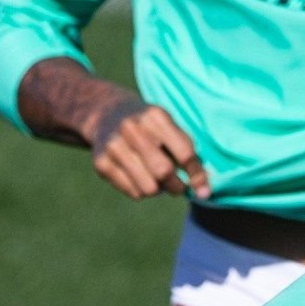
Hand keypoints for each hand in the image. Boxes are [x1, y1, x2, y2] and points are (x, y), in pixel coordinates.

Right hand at [84, 94, 207, 200]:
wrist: (106, 113)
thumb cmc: (149, 127)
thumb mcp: (169, 128)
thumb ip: (189, 155)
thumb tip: (203, 191)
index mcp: (155, 116)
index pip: (184, 152)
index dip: (197, 175)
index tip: (202, 188)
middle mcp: (132, 128)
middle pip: (164, 171)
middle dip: (176, 186)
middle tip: (178, 186)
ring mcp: (113, 145)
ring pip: (148, 188)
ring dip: (158, 191)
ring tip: (157, 180)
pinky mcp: (101, 162)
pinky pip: (133, 192)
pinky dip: (142, 191)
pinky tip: (139, 177)